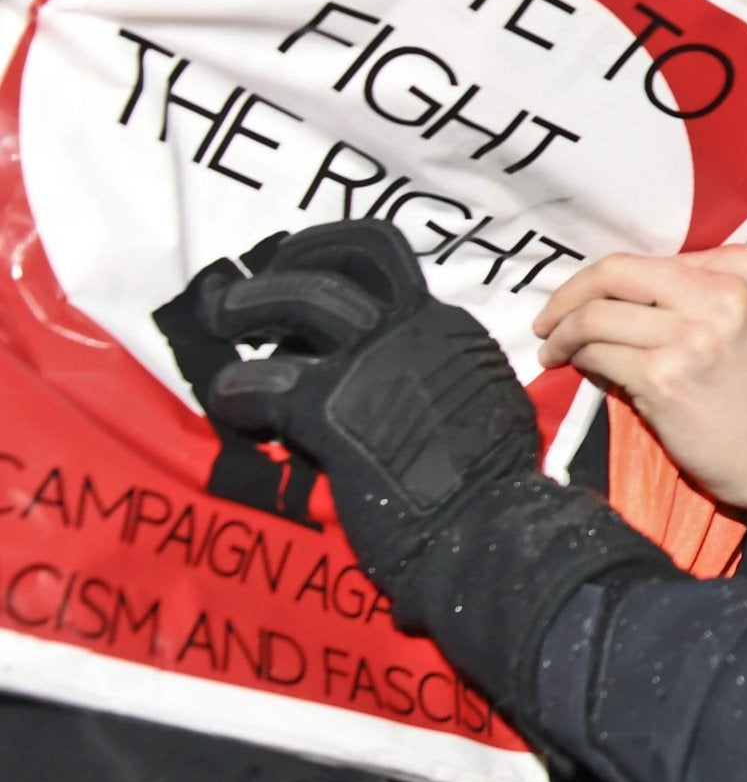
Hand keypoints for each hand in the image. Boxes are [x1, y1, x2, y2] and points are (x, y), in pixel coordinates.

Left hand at [194, 221, 544, 579]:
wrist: (488, 524)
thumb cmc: (495, 483)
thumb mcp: (487, 401)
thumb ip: (450, 375)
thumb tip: (423, 382)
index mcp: (449, 330)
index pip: (392, 271)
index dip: (344, 269)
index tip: (312, 280)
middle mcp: (413, 328)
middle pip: (350, 257)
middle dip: (295, 257)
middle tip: (253, 281)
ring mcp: (370, 364)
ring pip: (299, 298)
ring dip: (246, 303)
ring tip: (216, 315)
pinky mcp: (329, 409)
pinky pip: (260, 383)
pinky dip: (235, 390)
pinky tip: (229, 404)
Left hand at [534, 248, 746, 530]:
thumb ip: (693, 293)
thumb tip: (611, 293)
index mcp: (742, 267)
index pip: (647, 260)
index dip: (603, 280)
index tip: (581, 300)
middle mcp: (722, 293)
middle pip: (616, 275)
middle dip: (567, 296)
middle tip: (548, 321)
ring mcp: (694, 335)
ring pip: (597, 317)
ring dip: (563, 335)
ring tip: (555, 351)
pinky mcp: (667, 378)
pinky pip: (599, 356)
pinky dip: (580, 362)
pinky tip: (578, 371)